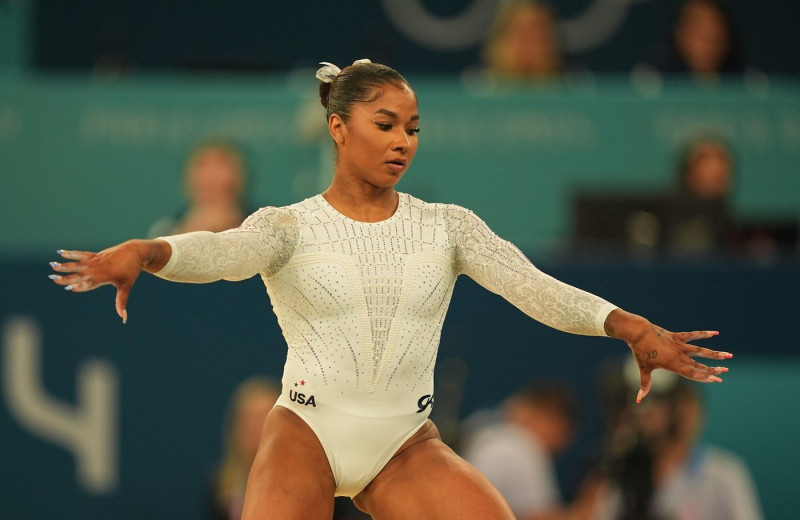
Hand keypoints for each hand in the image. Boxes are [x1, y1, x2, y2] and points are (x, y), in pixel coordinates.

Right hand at [49, 240, 169, 322]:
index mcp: (105, 277)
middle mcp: (99, 269)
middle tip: (53, 279)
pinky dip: (71, 254)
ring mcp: (97, 260)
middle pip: (80, 273)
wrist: (135, 252)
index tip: (68, 288)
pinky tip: (61, 253)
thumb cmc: (131, 271)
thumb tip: (123, 318)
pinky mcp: (96, 255)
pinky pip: (82, 254)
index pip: (89, 283)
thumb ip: (121, 301)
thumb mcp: (126, 286)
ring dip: (65, 265)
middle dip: (67, 277)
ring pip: (78, 263)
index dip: (79, 286)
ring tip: (52, 265)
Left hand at [605, 309, 731, 402]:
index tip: (717, 379)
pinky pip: (693, 335)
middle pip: (699, 364)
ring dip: (715, 353)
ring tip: (729, 355)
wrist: (638, 333)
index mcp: (673, 364)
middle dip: (713, 368)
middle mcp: (679, 355)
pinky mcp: (677, 336)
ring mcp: (679, 345)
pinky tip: (716, 333)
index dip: (705, 377)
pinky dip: (704, 334)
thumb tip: (638, 400)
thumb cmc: (640, 352)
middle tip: (726, 371)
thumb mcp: (643, 370)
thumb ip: (644, 385)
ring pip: (700, 350)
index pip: (692, 373)